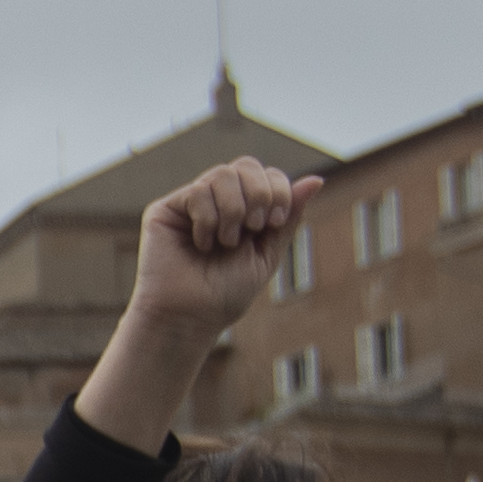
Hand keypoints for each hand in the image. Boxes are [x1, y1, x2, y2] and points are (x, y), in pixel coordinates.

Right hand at [130, 158, 318, 329]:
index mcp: (243, 209)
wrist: (190, 316)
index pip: (267, 174)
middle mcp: (216, 201)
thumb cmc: (226, 293)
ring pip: (222, 174)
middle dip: (259, 194)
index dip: (278, 189)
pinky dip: (208, 220)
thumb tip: (316, 180)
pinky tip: (202, 244)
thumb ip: (289, 217)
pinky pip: (198, 191)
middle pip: (246, 165)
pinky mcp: (165, 210)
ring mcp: (190, 203)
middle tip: (253, 226)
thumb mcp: (268, 253)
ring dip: (233, 210)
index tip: (274, 222)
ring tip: (226, 241)